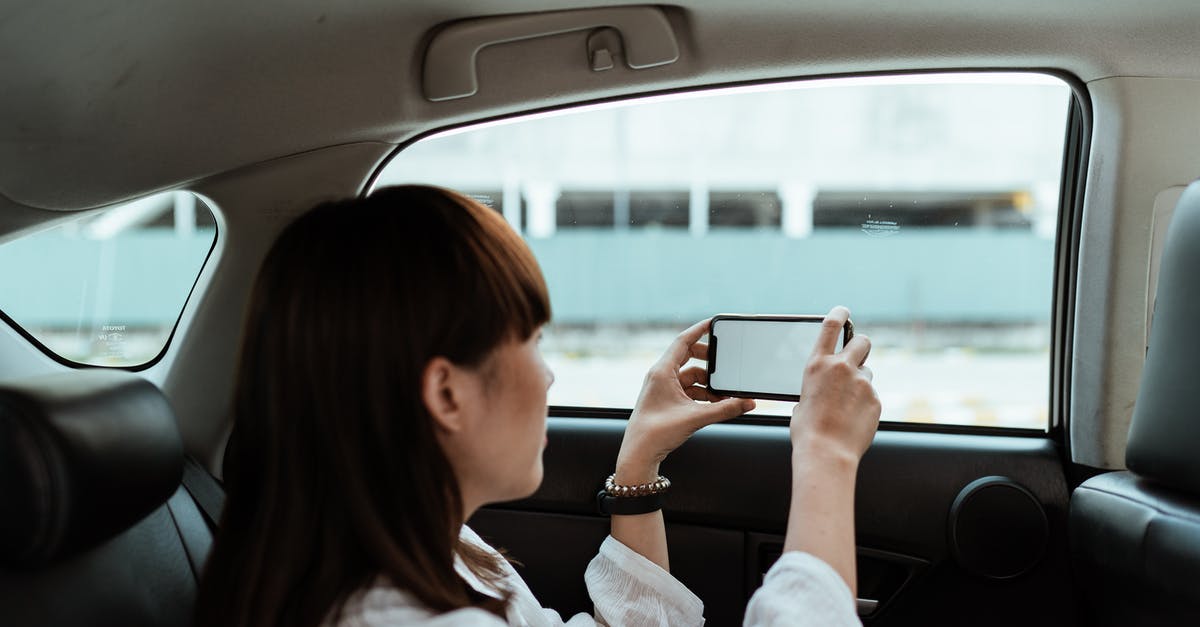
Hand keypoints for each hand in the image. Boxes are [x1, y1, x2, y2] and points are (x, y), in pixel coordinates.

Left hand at [616, 319, 755, 482]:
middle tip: (725, 364)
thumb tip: (748, 402)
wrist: (639, 454)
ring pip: (690, 376)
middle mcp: (661, 376)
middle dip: (708, 360)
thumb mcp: (695, 418)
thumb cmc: (656, 433)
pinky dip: (702, 394)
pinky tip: (715, 404)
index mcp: (662, 372)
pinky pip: (687, 389)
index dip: (699, 330)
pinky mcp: (665, 400)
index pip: (683, 341)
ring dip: (707, 383)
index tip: (714, 322)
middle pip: (688, 356)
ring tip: (724, 394)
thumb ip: (725, 409)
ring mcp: (662, 388)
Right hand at [791, 306, 881, 465]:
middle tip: (857, 358)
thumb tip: (824, 390)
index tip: (844, 310)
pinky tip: (853, 420)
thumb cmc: (808, 431)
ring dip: (860, 382)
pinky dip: (865, 405)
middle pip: (862, 341)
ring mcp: (862, 383)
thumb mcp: (802, 400)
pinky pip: (872, 396)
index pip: (831, 326)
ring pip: (867, 373)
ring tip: (847, 405)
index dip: (840, 313)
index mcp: (817, 365)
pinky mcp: (875, 399)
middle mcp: (841, 368)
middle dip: (861, 346)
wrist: (826, 452)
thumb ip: (816, 387)